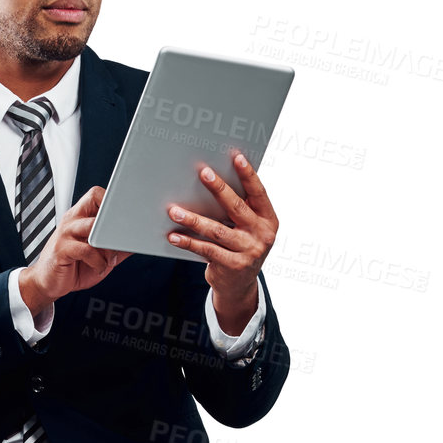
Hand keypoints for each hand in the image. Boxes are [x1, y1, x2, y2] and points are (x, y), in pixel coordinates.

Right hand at [18, 184, 129, 316]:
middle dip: (113, 221)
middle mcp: (72, 221)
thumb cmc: (73, 266)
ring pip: (93, 227)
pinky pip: (86, 249)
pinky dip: (98, 261)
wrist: (49, 283)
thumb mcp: (100, 255)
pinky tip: (99, 268)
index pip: (96, 194)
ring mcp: (65, 234)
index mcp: (80, 217)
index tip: (125, 216)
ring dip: (108, 245)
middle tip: (121, 238)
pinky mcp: (62, 250)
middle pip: (95, 202)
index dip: (112, 200)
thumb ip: (117, 247)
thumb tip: (138, 242)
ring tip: (110, 259)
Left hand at [165, 153, 276, 332]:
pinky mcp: (232, 266)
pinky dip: (188, 242)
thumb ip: (240, 209)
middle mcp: (262, 235)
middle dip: (219, 189)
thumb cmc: (240, 246)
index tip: (236, 157)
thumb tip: (213, 180)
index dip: (248, 174)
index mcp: (268, 219)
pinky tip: (174, 235)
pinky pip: (206, 250)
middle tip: (203, 173)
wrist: (240, 286)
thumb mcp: (248, 228)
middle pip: (237, 208)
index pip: (259, 193)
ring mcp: (248, 252)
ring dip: (193, 219)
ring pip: (217, 230)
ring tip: (174, 210)